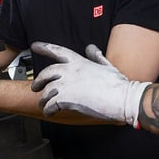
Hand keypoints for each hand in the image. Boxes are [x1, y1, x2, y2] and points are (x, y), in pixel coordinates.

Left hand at [30, 42, 148, 126]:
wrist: (123, 99)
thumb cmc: (118, 84)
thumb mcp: (107, 66)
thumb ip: (96, 56)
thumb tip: (91, 48)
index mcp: (79, 61)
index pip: (57, 50)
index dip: (45, 47)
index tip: (35, 45)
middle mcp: (70, 70)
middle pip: (45, 73)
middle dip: (38, 80)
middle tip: (36, 87)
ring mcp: (67, 84)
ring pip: (46, 91)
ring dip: (43, 99)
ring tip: (45, 104)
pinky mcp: (66, 99)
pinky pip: (50, 105)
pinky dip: (48, 110)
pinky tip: (51, 112)